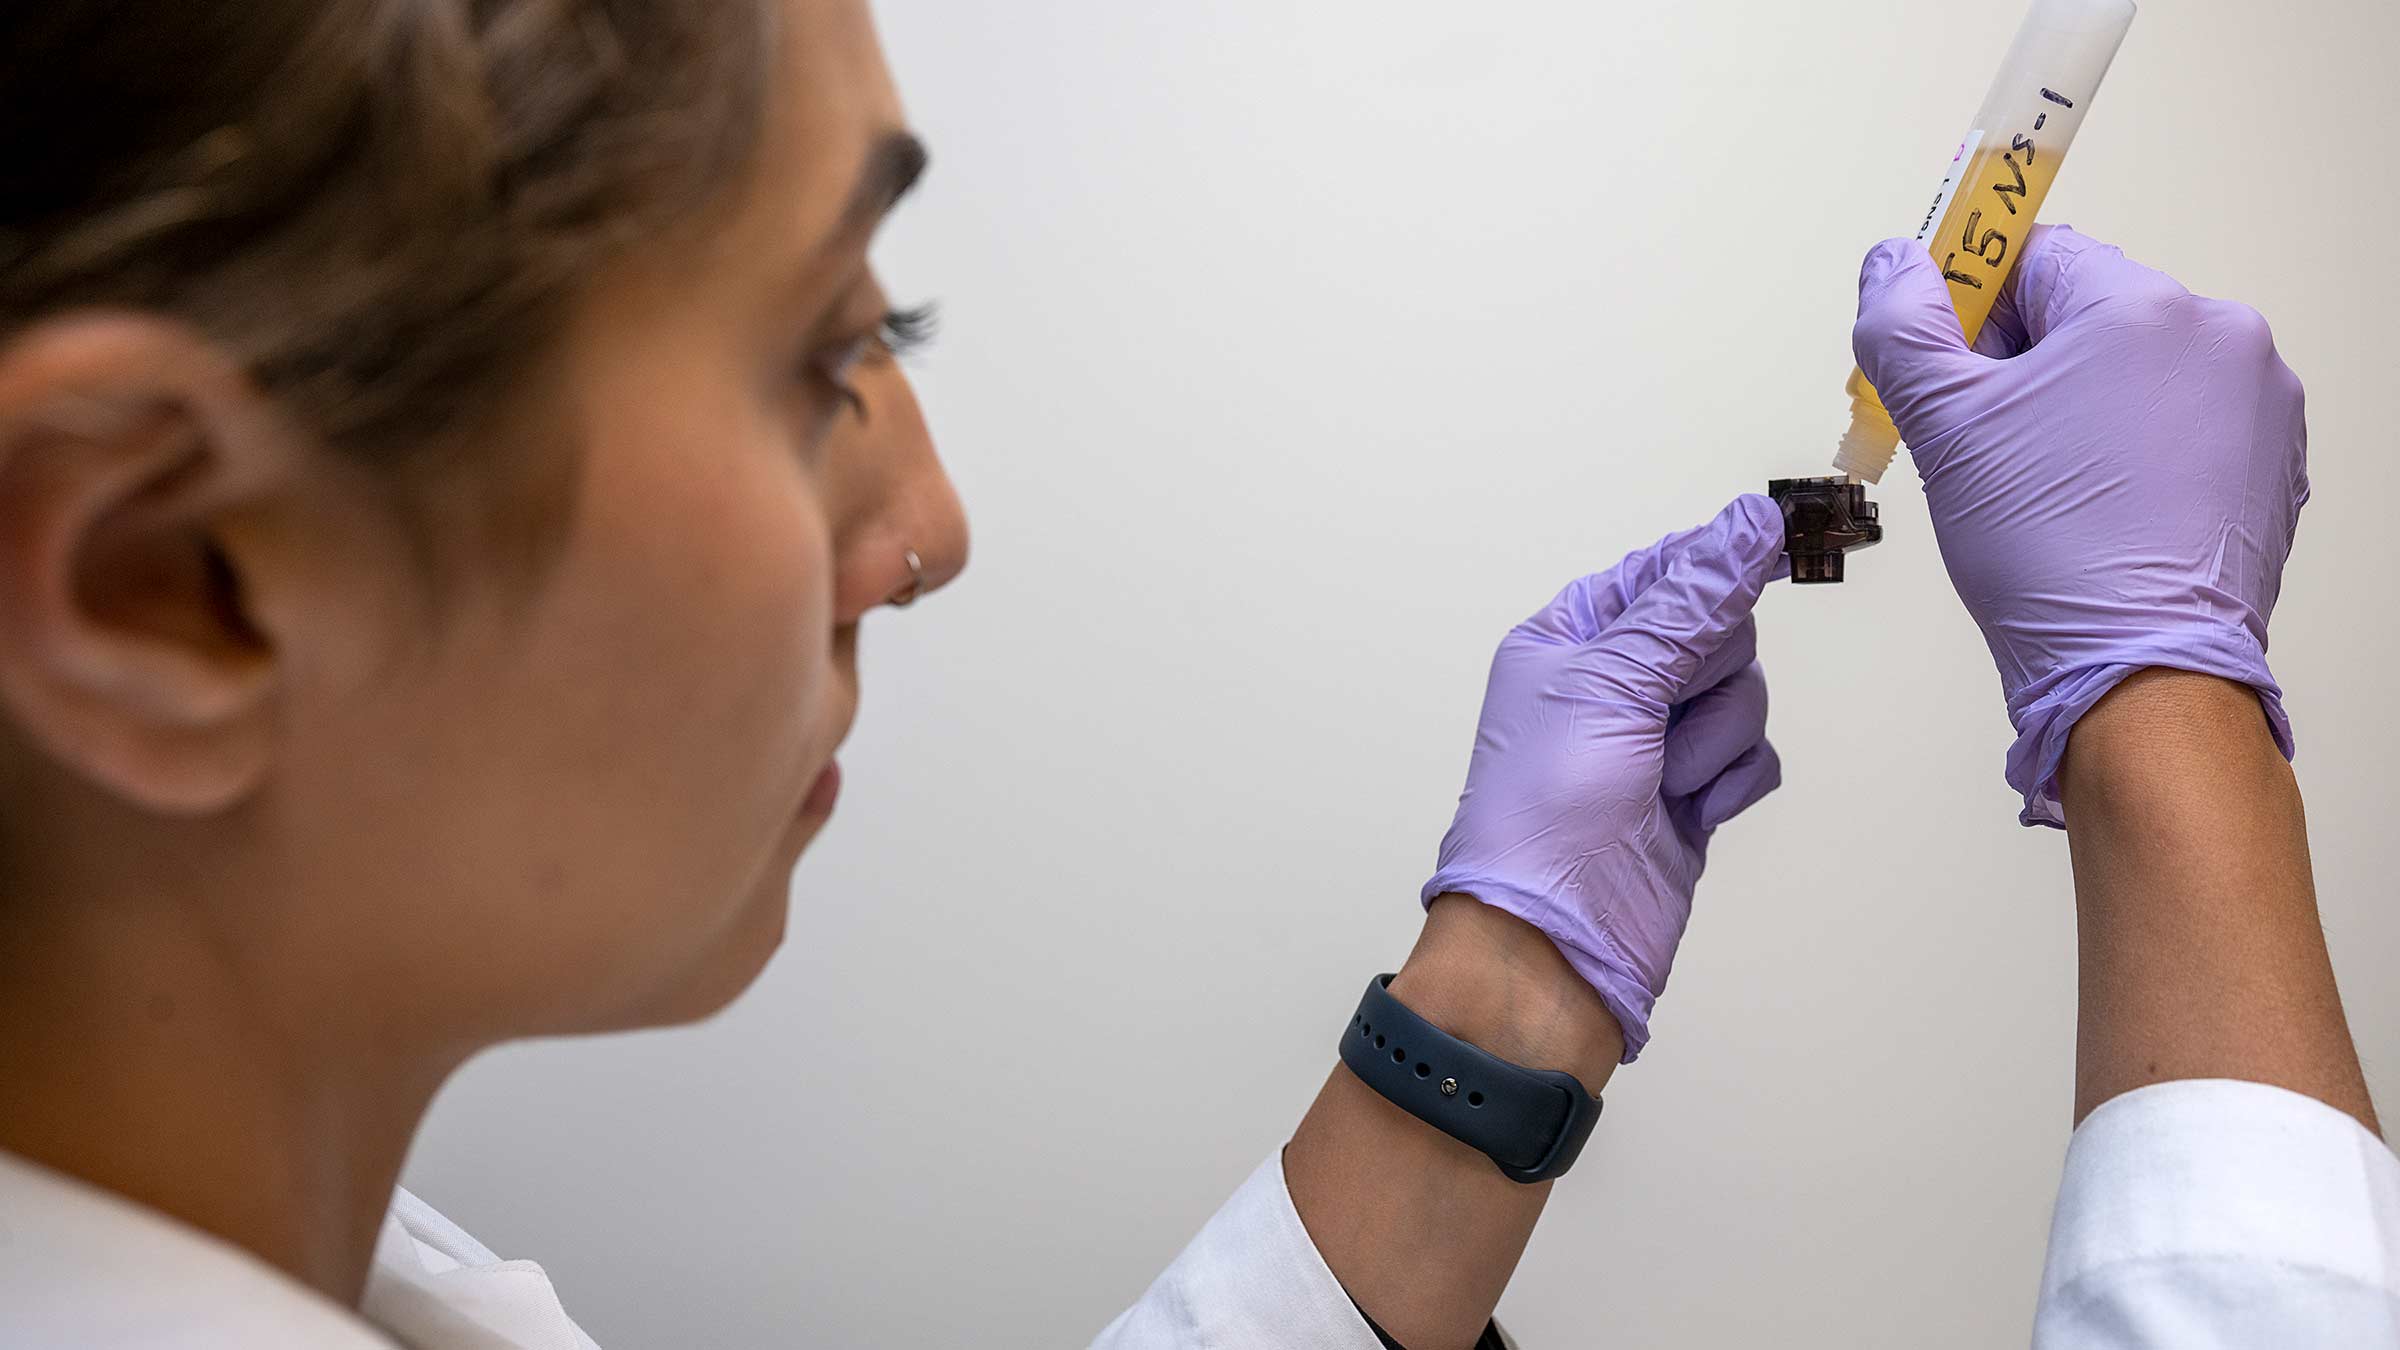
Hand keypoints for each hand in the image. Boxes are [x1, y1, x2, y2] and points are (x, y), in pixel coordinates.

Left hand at [1422, 495, 1785, 1061]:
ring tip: (1663, 782)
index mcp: (1570, 638)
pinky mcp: (1693, 795)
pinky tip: (1691, 814)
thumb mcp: (1613, 682)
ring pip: (1743, 694)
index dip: (1711, 569)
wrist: (1556, 940)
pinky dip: (1732, 783)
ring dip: (1713, 740)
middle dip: (1706, 675)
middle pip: (1719, 630)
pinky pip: (1756, 757)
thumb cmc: (1545, 813)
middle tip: (1661, 718)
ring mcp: (1655, 742)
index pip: (1662, 571)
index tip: (1768, 547)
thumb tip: (1749, 524)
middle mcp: (1611, 683)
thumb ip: (1691, 601)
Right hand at [1852, 225, 2307, 825]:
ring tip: (2046, 484)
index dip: (1973, 308)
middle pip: (2092, 311)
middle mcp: (2221, 335)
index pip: (2035, 256)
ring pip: (2140, 368)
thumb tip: (1892, 265)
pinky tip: (2102, 506)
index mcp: (2141, 306)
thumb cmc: (2049, 554)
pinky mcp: (2276, 460)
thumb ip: (1904, 326)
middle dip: (2029, 363)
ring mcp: (2262, 400)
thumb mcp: (1943, 427)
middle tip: (1986, 440)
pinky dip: (2139, 446)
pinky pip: (2188, 421)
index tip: (1948, 365)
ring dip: (2085, 404)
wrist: (2141, 673)